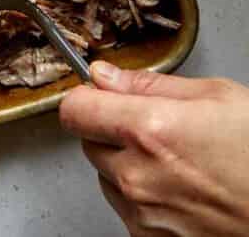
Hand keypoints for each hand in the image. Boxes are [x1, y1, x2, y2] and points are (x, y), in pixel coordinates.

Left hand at [60, 62, 248, 235]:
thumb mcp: (216, 96)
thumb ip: (150, 84)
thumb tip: (107, 76)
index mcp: (149, 132)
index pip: (75, 109)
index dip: (87, 97)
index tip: (100, 94)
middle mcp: (138, 176)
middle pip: (89, 142)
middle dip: (111, 129)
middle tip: (154, 126)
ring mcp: (145, 215)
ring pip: (108, 177)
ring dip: (126, 164)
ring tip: (176, 160)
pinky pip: (128, 209)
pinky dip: (143, 197)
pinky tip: (180, 187)